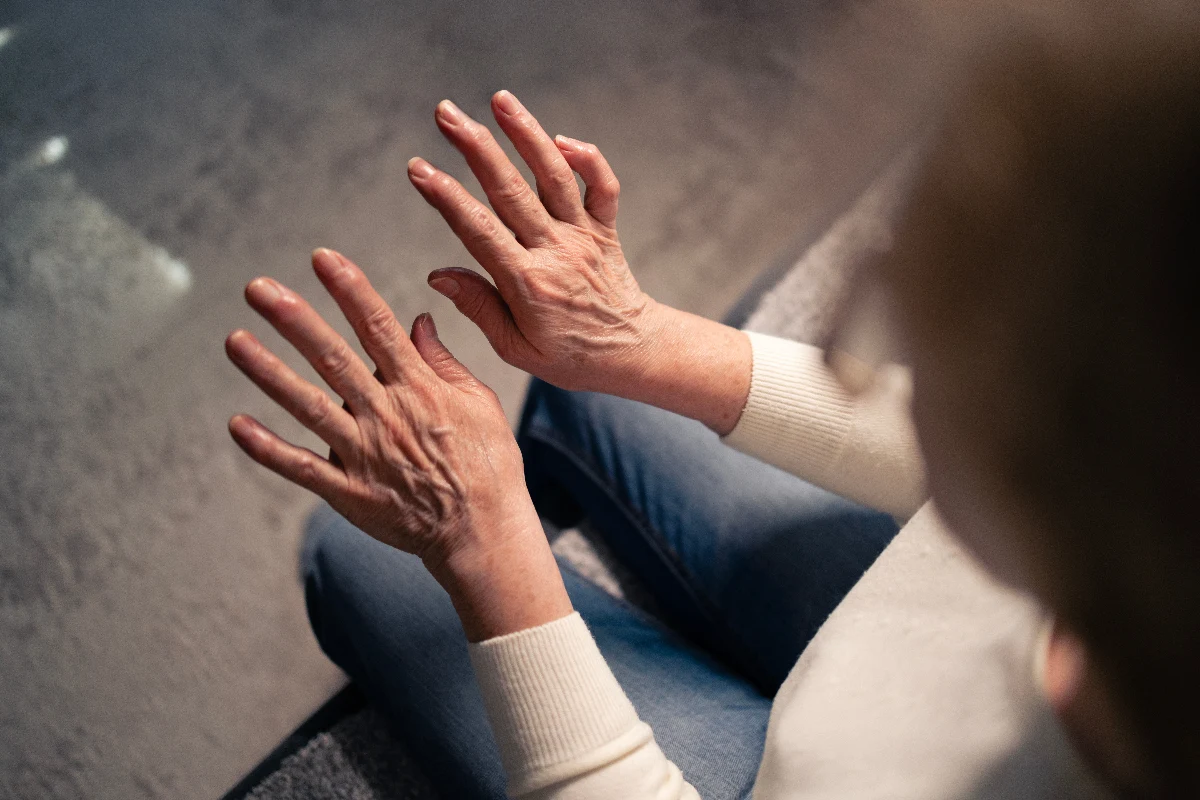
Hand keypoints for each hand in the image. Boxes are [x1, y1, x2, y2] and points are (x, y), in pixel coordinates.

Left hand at [226, 249, 571, 638]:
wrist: (483, 532)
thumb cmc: (489, 464)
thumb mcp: (479, 403)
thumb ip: (443, 362)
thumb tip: (417, 320)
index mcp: (419, 389)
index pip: (379, 329)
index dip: (350, 291)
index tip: (322, 258)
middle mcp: (386, 415)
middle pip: (333, 359)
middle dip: (294, 320)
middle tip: (257, 288)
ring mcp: (364, 455)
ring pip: (308, 406)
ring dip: (269, 372)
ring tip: (234, 340)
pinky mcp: (349, 492)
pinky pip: (301, 467)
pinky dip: (267, 447)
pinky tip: (236, 424)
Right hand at [408, 91, 751, 433]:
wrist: (631, 353)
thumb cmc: (569, 357)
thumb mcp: (516, 348)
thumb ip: (478, 307)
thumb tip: (438, 274)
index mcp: (527, 283)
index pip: (479, 230)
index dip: (446, 196)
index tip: (418, 167)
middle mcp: (556, 252)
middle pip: (511, 191)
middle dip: (476, 147)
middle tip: (445, 112)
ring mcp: (584, 236)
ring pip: (554, 176)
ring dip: (527, 134)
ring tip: (500, 100)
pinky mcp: (606, 229)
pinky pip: (602, 186)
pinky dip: (587, 158)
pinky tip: (558, 139)